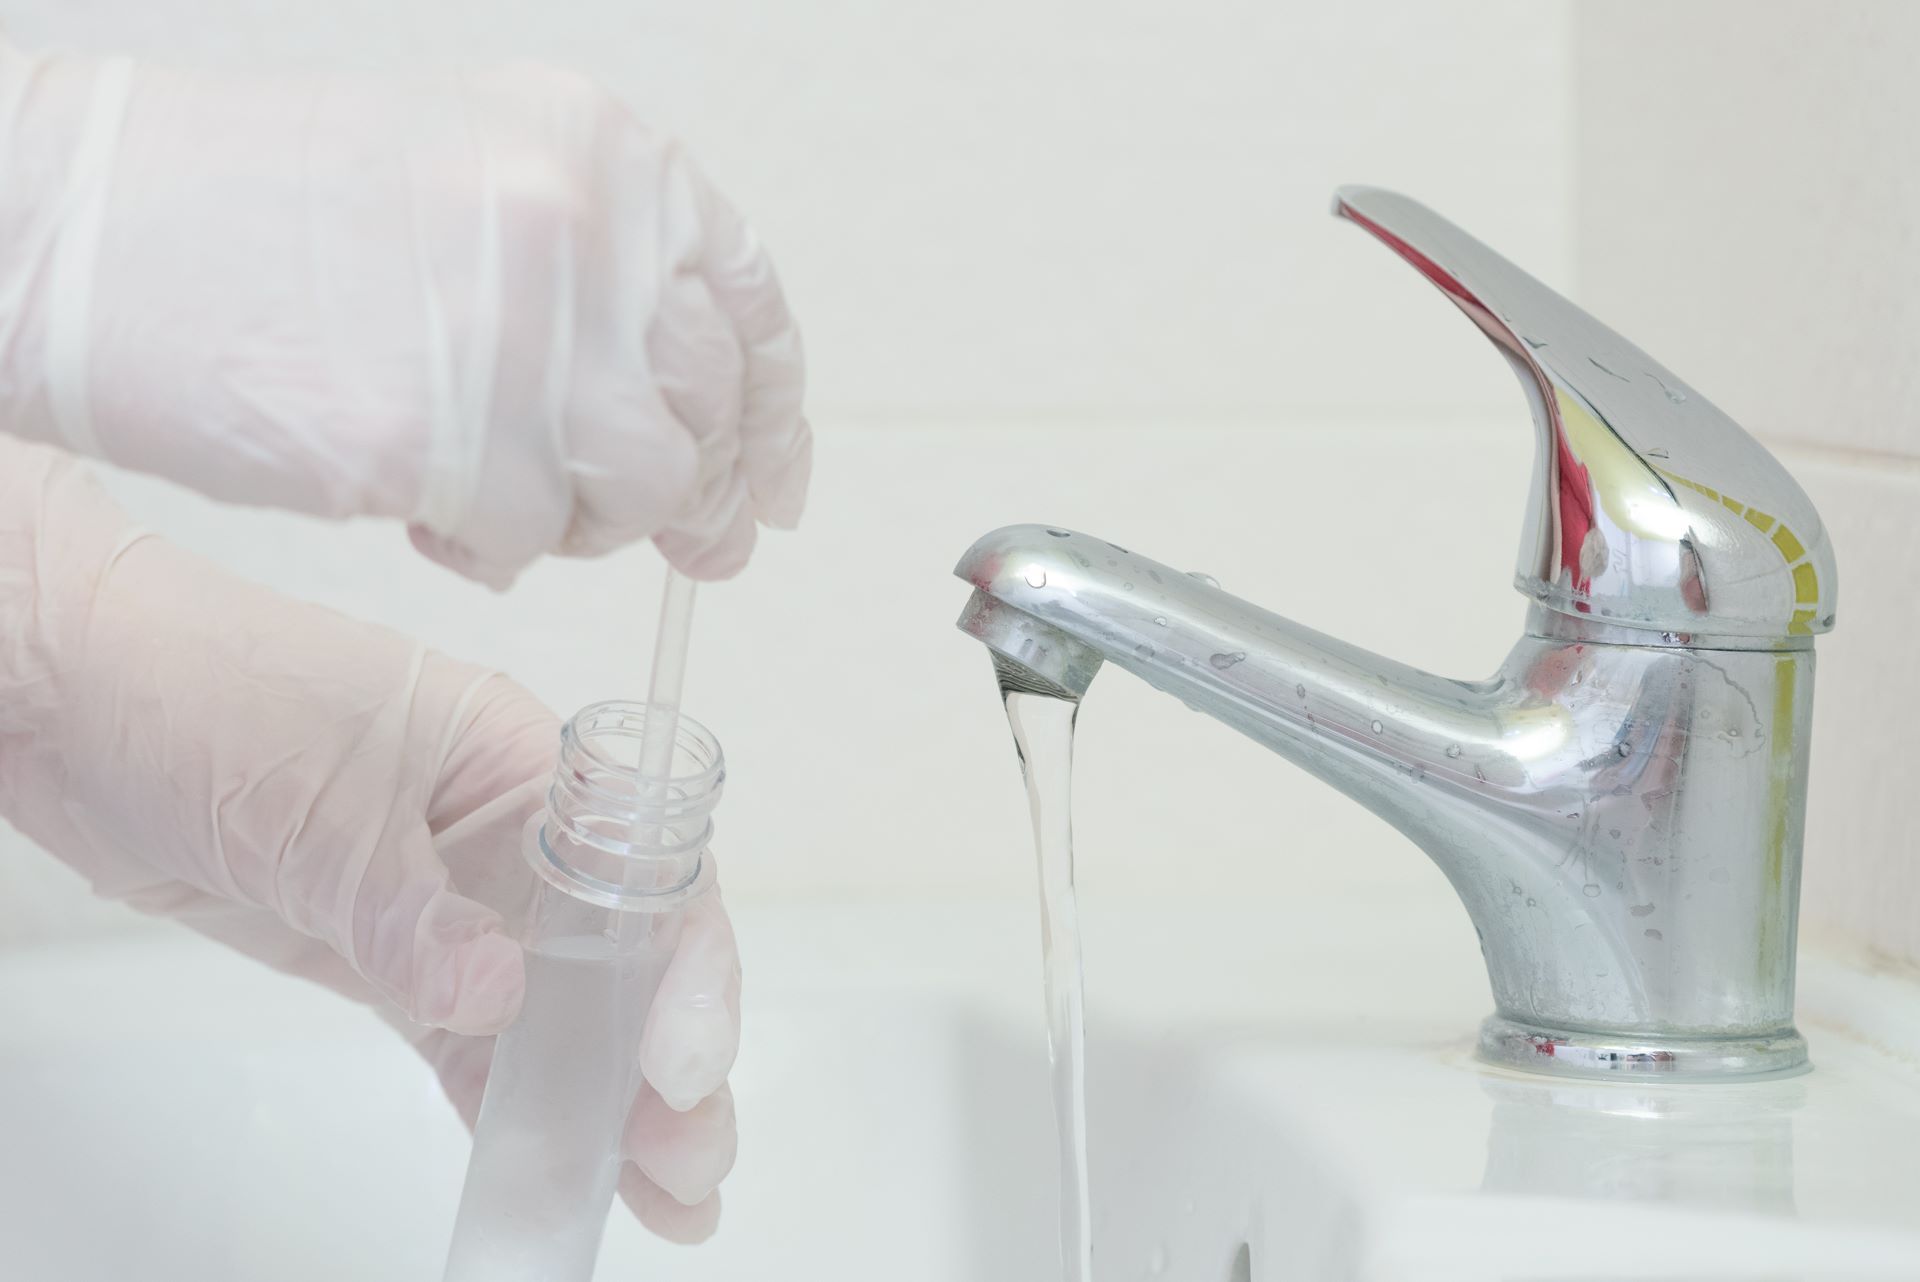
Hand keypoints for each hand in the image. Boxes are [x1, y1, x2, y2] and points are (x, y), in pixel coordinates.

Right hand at [0, 40, 809, 586]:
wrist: (86, 229)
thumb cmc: (258, 213)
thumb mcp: (475, 190)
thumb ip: (598, 287)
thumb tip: (702, 425)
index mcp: (598, 153)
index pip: (746, 296)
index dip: (773, 407)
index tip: (774, 483)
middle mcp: (584, 231)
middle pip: (713, 404)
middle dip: (701, 493)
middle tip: (687, 546)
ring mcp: (524, 335)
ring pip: (647, 485)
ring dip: (588, 523)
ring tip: (503, 501)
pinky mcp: (451, 440)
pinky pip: (535, 539)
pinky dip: (491, 549)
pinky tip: (427, 514)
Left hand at [0, 439, 740, 1238]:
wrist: (65, 691)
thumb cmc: (201, 689)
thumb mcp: (316, 802)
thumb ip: (408, 908)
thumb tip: (497, 1001)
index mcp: (525, 765)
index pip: (644, 869)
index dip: (687, 966)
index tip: (682, 1061)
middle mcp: (508, 837)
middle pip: (619, 955)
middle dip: (662, 1061)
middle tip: (690, 1160)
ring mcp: (447, 900)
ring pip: (551, 1014)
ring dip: (602, 1100)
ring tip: (661, 1195)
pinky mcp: (384, 952)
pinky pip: (464, 1039)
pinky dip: (505, 1104)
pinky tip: (548, 1166)